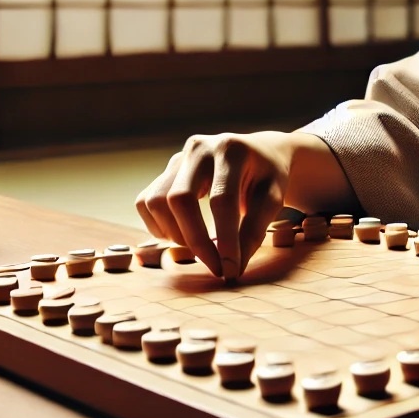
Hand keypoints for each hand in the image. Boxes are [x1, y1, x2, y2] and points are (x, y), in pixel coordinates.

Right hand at [135, 130, 353, 279]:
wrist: (260, 153)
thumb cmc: (269, 177)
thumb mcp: (273, 199)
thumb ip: (254, 231)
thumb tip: (231, 268)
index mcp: (231, 149)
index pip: (221, 200)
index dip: (225, 240)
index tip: (230, 270)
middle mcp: (199, 148)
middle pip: (180, 199)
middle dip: (194, 240)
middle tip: (214, 265)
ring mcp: (178, 157)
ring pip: (156, 201)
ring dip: (174, 233)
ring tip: (200, 245)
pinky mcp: (166, 171)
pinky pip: (145, 202)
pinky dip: (159, 225)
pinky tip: (183, 233)